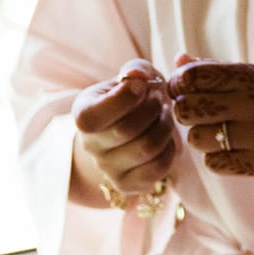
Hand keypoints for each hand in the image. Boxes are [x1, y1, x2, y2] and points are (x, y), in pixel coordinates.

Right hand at [71, 59, 176, 201]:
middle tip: (159, 101)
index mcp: (83, 114)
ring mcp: (107, 168)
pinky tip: (165, 138)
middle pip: (127, 130)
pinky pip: (158, 168)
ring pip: (147, 148)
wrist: (134, 129)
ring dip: (165, 127)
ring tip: (165, 116)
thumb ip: (136, 70)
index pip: (93, 116)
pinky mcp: (129, 184)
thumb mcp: (133, 78)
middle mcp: (89, 145)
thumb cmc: (134, 99)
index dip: (125, 98)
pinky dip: (170, 149)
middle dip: (153, 109)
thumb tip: (137, 75)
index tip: (142, 86)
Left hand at [166, 56, 253, 181]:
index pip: (189, 78)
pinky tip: (236, 152)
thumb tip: (179, 61)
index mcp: (250, 76)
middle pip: (186, 110)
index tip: (188, 93)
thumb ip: (219, 69)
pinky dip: (220, 160)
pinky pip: (215, 163)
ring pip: (198, 139)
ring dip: (204, 139)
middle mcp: (251, 102)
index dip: (179, 87)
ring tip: (224, 135)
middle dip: (188, 114)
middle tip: (204, 117)